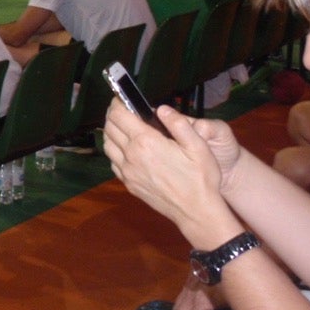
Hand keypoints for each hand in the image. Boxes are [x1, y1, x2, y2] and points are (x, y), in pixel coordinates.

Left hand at [102, 100, 239, 243]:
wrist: (196, 212)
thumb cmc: (201, 179)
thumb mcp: (198, 147)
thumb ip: (179, 124)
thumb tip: (162, 108)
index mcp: (146, 142)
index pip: (119, 115)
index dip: (117, 103)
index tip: (121, 98)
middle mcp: (131, 156)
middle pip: (110, 127)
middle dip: (113, 114)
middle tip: (122, 109)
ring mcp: (127, 171)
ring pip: (108, 145)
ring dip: (111, 132)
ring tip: (122, 127)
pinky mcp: (128, 183)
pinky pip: (113, 162)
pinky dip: (114, 151)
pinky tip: (126, 149)